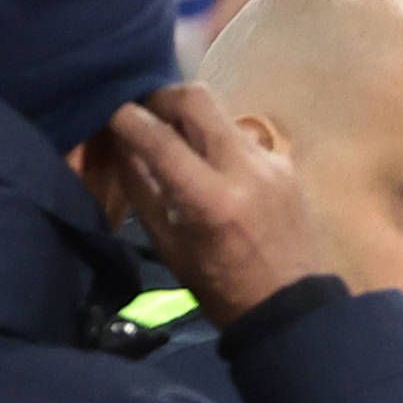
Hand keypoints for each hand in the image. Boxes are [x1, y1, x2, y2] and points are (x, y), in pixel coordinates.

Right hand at [91, 83, 321, 319]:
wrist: (292, 305)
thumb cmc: (220, 287)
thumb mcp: (169, 245)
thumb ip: (142, 189)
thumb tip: (120, 145)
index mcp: (211, 199)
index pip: (160, 138)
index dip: (127, 118)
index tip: (110, 112)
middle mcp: (245, 168)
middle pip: (197, 98)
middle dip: (161, 97)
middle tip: (142, 112)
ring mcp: (272, 161)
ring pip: (221, 112)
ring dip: (190, 117)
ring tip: (171, 138)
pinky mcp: (287, 163)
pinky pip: (241, 135)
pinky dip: (216, 138)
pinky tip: (207, 162)